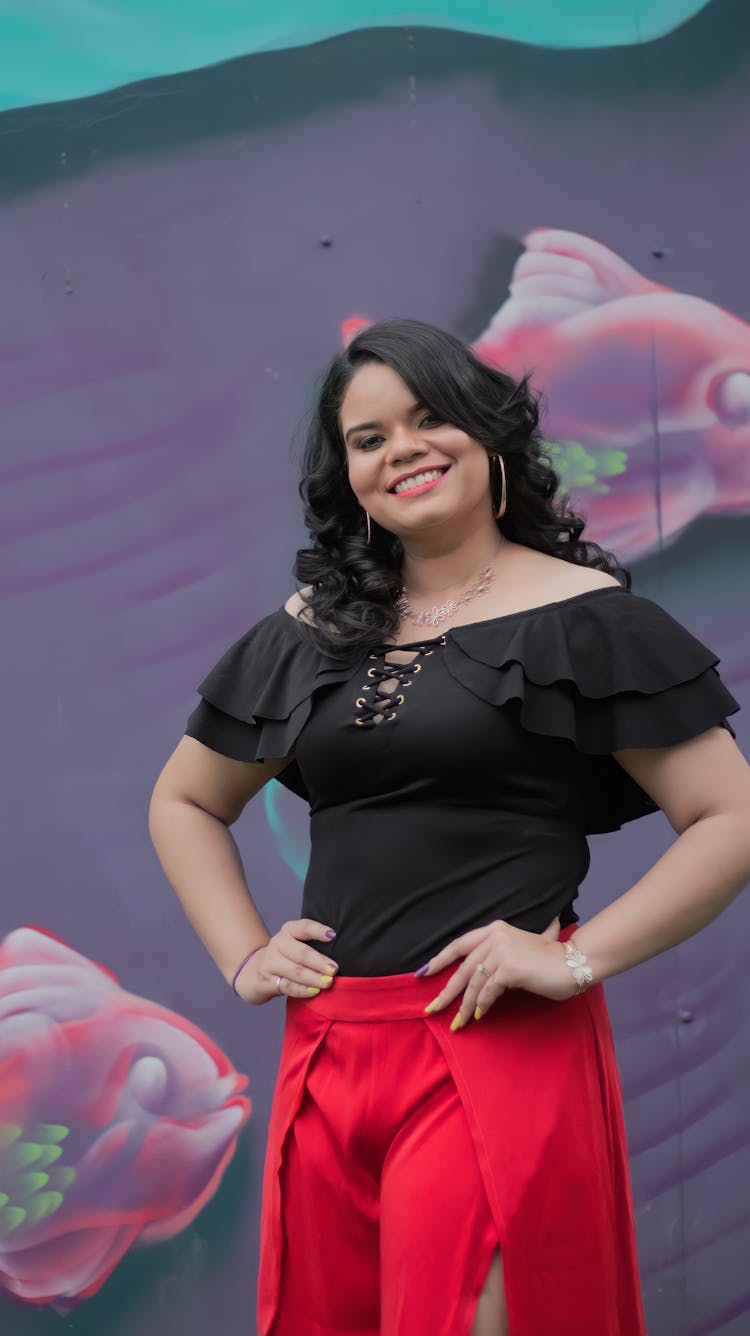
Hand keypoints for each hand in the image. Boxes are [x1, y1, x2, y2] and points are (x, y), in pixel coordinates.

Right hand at [234, 919, 337, 1004]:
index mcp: (288, 931)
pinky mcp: (267, 980)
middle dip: (319, 962)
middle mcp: (278, 944)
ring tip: (327, 983)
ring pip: (294, 971)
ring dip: (313, 978)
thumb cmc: (286, 957)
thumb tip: (341, 954)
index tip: (332, 935)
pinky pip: (288, 986)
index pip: (304, 927)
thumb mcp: (295, 944)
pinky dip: (302, 990)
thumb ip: (313, 946)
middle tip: (334, 969)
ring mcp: (270, 963)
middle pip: (300, 952)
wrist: (255, 971)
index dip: (317, 930)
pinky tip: (314, 991)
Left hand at [418, 915, 574, 1029]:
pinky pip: (488, 992)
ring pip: (474, 983)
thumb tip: (484, 977)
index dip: (440, 959)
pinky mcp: (508, 968)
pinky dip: (482, 1005)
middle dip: (446, 992)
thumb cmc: (550, 959)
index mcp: (495, 929)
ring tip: (459, 1023)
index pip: (459, 944)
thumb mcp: (521, 949)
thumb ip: (502, 954)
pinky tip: (480, 1015)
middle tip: (432, 1009)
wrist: (573, 963)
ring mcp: (501, 951)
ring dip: (464, 1006)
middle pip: (462, 968)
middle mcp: (494, 936)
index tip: (424, 973)